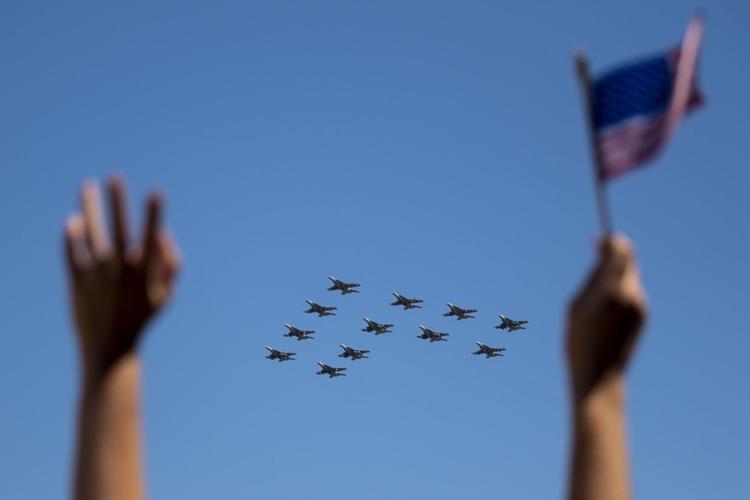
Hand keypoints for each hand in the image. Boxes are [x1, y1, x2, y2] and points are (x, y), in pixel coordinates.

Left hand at [64, 178, 179, 377]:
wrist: (110, 346)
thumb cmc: (142, 318)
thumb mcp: (167, 296)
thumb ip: (171, 265)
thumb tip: (165, 236)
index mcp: (144, 272)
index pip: (150, 236)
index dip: (155, 214)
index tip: (156, 193)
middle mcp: (120, 270)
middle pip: (118, 227)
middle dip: (117, 201)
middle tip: (115, 177)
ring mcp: (97, 274)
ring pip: (92, 232)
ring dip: (90, 207)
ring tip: (88, 186)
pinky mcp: (77, 281)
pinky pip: (72, 251)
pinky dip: (72, 235)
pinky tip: (74, 220)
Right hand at [566, 234, 646, 401]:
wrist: (599, 377)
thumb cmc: (579, 342)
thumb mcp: (576, 305)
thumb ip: (592, 279)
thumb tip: (603, 257)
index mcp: (611, 290)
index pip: (620, 250)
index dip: (609, 242)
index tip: (595, 243)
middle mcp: (631, 295)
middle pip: (628, 260)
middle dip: (612, 255)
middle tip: (594, 255)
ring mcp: (640, 306)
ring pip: (629, 275)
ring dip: (614, 273)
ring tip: (594, 293)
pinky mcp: (642, 316)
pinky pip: (631, 291)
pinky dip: (618, 288)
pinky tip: (603, 308)